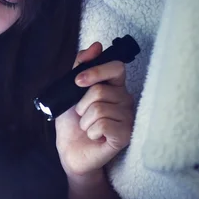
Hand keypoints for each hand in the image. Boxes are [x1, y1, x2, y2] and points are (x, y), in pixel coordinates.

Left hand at [55, 42, 133, 176]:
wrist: (70, 152)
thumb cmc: (73, 123)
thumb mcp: (70, 92)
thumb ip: (80, 68)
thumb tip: (96, 46)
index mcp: (114, 87)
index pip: (116, 67)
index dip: (96, 71)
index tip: (78, 81)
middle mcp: (125, 100)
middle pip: (100, 90)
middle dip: (82, 105)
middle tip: (82, 115)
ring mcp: (128, 118)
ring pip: (100, 109)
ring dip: (85, 121)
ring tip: (89, 127)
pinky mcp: (126, 135)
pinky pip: (103, 125)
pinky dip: (91, 131)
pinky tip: (95, 137)